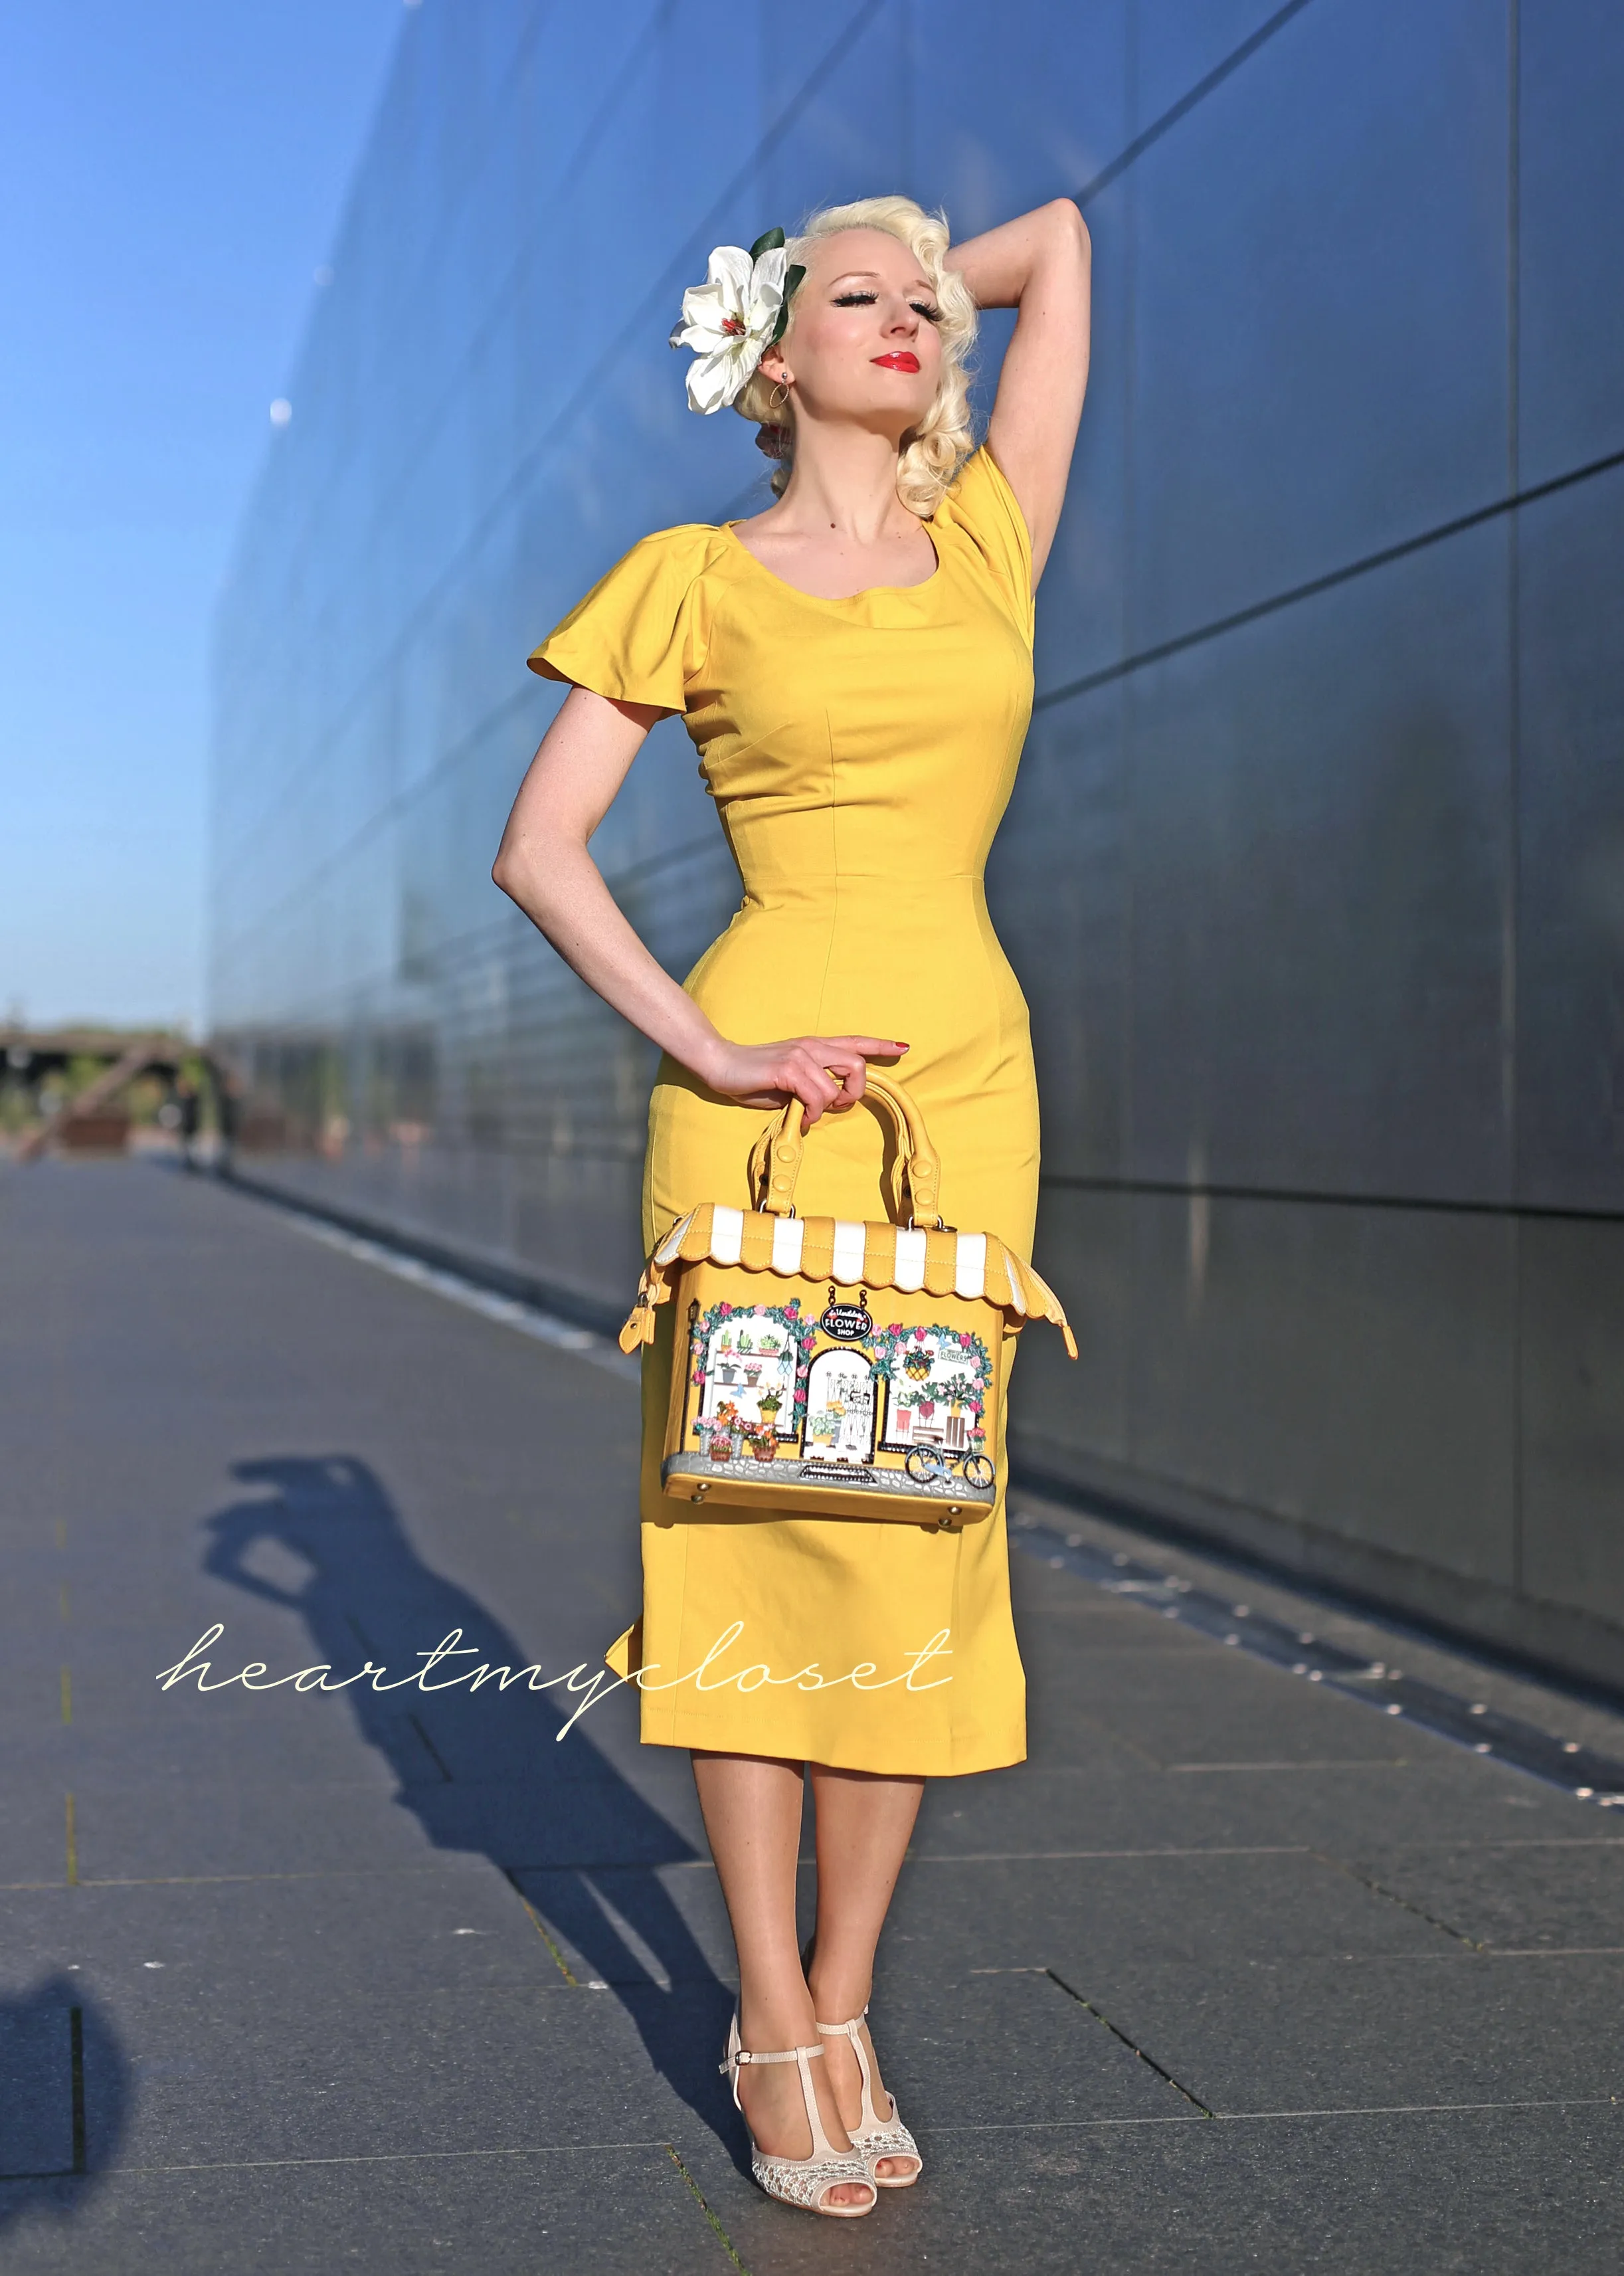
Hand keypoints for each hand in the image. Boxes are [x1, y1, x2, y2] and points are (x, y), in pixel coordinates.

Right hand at [701, 1035, 907, 1123]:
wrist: (720, 1063)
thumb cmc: (753, 1076)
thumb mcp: (789, 1082)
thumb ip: (811, 1086)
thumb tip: (827, 1103)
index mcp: (814, 1046)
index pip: (854, 1042)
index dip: (880, 1045)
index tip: (902, 1047)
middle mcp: (812, 1046)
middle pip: (857, 1066)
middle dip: (854, 1093)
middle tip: (837, 1107)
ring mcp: (801, 1056)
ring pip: (836, 1089)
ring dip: (825, 1110)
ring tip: (807, 1115)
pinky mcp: (788, 1069)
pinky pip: (816, 1098)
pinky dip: (811, 1115)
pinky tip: (798, 1118)